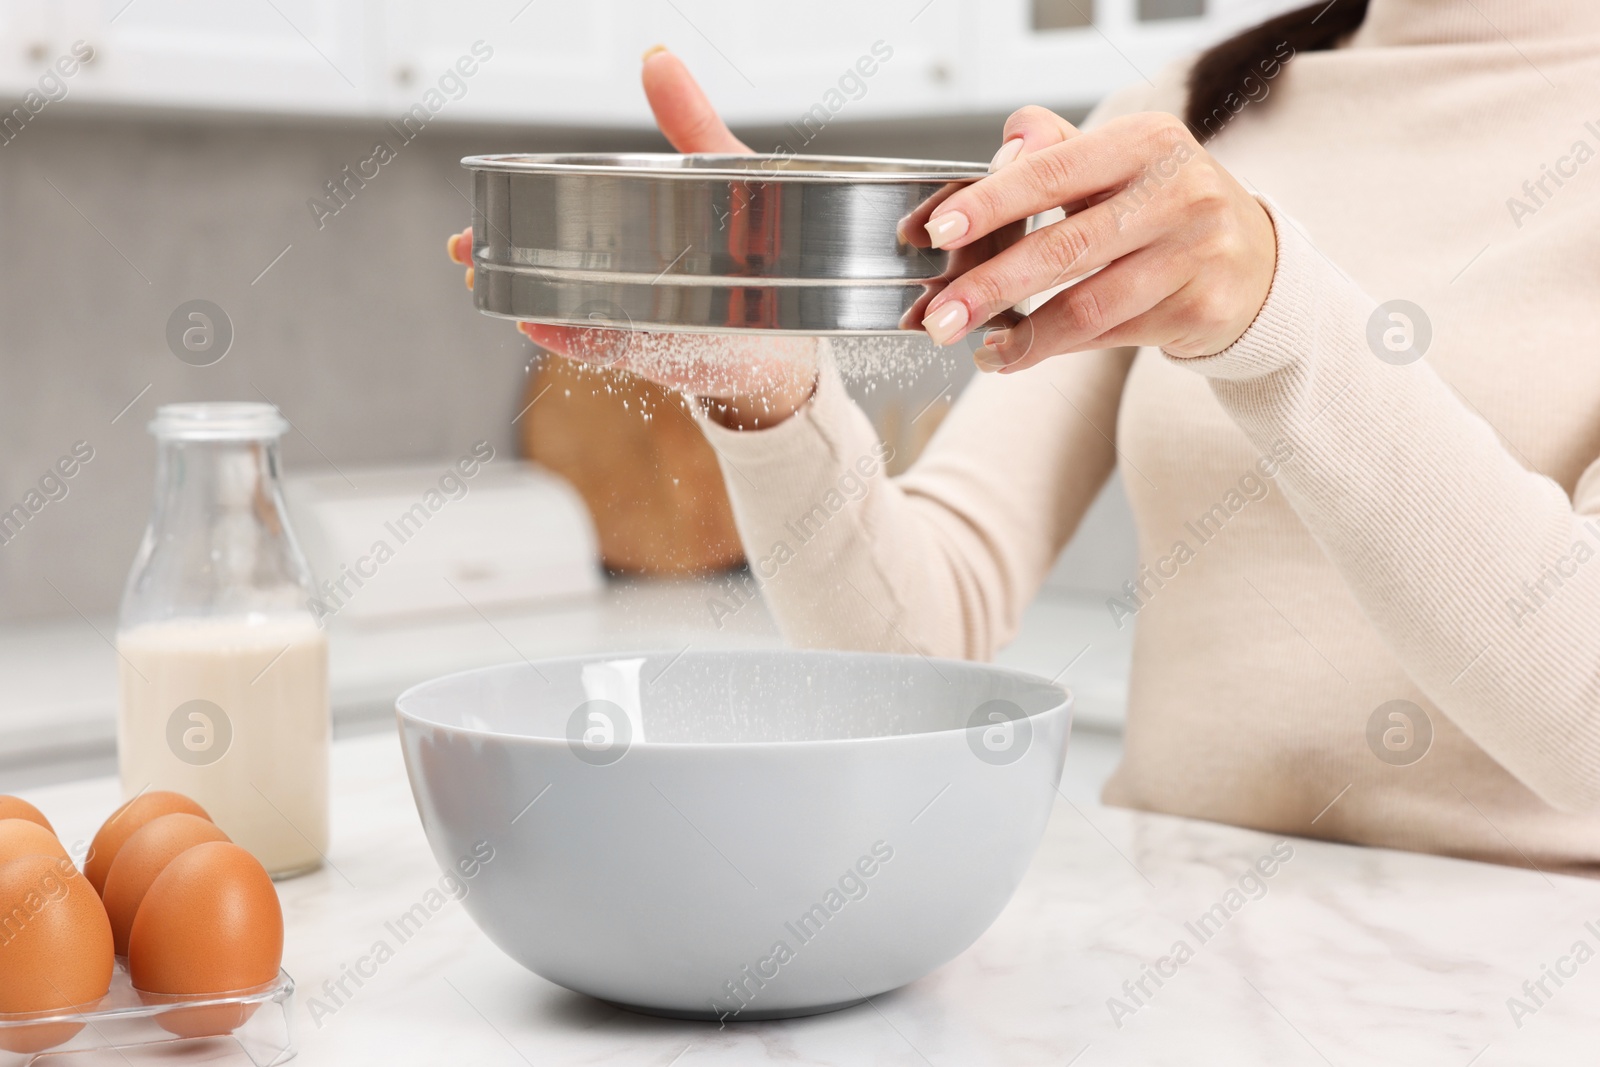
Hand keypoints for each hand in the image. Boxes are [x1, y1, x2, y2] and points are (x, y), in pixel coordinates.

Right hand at [445, 47, 815, 427]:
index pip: (558, 214)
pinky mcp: (655, 351)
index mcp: (630, 225)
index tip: (474, 209)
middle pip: (545, 264)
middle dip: (498, 257)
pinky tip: (536, 325)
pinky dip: (571, 337)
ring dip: (521, 296)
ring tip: (488, 285)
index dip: (511, 211)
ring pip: (564, 306)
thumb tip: (656, 57)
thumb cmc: (763, 242)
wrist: (793, 326)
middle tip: (465, 246)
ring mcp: (633, 312)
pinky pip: (605, 345)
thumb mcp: (724, 169)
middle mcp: (623, 272)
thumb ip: (688, 121)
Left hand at [916, 106, 1276, 371]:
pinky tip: (1016, 353)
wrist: (1255, 259)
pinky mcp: (1202, 307)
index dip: (989, 204)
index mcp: (1147, 142)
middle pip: (1063, 248)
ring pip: (1087, 306)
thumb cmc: (1164, 205)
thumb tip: (1001, 153)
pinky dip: (1054, 349)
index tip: (938, 232)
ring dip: (1021, 335)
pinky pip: (1109, 335)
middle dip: (989, 287)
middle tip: (940, 317)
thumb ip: (1053, 149)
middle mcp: (1180, 192)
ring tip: (973, 346)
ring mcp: (1197, 254)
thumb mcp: (1118, 160)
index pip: (1051, 172)